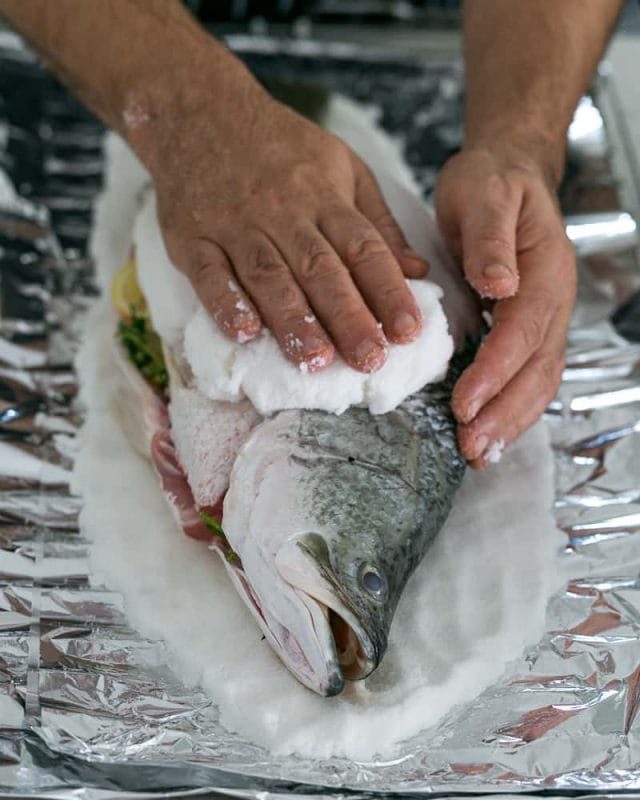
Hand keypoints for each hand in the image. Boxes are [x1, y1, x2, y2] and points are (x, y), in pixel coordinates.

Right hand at [128, 60, 426, 372]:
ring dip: (292, 319)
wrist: (201, 111)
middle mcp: (284, 212)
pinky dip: (225, 302)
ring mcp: (235, 224)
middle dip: (348, 317)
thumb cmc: (282, 148)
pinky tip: (244, 332)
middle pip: (320, 269)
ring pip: (268, 276)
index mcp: (326, 197)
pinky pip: (209, 273)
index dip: (388, 290)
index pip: (364, 249)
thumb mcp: (343, 168)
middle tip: (369, 359)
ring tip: (315, 359)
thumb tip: (417, 271)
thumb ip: (378, 223)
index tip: (409, 331)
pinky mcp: (193, 237)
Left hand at [435, 144, 575, 467]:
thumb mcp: (485, 196)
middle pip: (538, 369)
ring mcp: (544, 319)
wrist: (507, 173)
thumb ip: (491, 240)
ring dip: (510, 422)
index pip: (523, 332)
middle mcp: (552, 303)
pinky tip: (488, 432)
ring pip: (538, 381)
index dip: (496, 372)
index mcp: (545, 272)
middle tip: (471, 448)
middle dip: (505, 413)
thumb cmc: (492, 183)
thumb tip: (499, 284)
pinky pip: (527, 376)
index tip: (464, 403)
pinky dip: (510, 409)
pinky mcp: (527, 329)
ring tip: (479, 454)